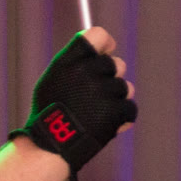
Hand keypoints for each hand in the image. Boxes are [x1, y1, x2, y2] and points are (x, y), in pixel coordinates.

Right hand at [11, 28, 138, 180]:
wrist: (53, 144)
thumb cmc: (50, 112)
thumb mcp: (54, 79)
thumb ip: (77, 62)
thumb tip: (104, 47)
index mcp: (70, 60)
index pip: (99, 35)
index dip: (106, 43)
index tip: (108, 50)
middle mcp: (88, 71)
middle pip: (116, 64)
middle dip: (110, 78)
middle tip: (96, 94)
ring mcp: (104, 91)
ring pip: (125, 87)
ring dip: (116, 99)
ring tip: (98, 113)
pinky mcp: (116, 111)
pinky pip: (130, 107)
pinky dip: (122, 118)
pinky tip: (108, 124)